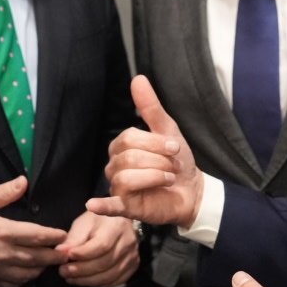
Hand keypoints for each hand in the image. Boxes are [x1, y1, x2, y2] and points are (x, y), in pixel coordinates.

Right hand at [0, 176, 67, 286]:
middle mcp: (2, 254)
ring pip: (27, 274)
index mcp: (2, 231)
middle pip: (37, 258)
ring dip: (40, 269)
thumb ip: (3, 193)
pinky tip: (26, 274)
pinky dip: (23, 281)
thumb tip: (23, 181)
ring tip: (49, 264)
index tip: (63, 235)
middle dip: (54, 256)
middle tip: (66, 254)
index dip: (54, 236)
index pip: (37, 236)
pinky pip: (11, 285)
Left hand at [57, 211, 139, 286]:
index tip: (67, 257)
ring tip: (70, 278)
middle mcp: (128, 242)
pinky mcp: (132, 267)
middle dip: (81, 270)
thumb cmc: (98, 221)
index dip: (83, 254)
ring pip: (109, 275)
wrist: (118, 223)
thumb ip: (73, 238)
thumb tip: (60, 251)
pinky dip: (97, 284)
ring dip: (87, 280)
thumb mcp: (84, 223)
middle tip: (63, 271)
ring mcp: (132, 256)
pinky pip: (114, 281)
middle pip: (105, 263)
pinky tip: (84, 280)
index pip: (101, 245)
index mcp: (117, 226)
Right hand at [89, 76, 203, 226]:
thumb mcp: (167, 131)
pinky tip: (94, 204)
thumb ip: (150, 107)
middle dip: (158, 160)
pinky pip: (110, 206)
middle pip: (129, 158)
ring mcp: (118, 188)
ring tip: (168, 179)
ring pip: (126, 177)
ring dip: (155, 176)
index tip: (175, 148)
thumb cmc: (177, 161)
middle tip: (173, 166)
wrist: (193, 190)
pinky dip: (101, 205)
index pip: (129, 138)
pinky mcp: (126, 208)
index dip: (155, 143)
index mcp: (121, 147)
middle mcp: (115, 166)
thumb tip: (138, 78)